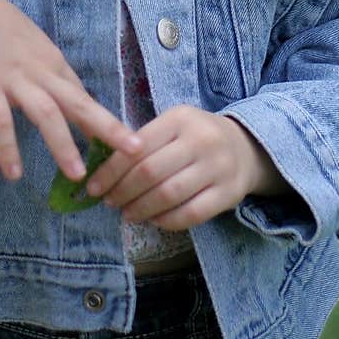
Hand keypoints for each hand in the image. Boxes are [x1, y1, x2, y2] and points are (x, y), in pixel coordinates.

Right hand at [0, 0, 140, 182]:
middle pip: (80, 103)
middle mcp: (41, 71)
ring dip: (63, 145)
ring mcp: (14, 79)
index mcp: (53, 63)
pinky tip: (14, 173)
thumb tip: (64, 94)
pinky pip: (0, 121)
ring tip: (76, 175)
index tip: (126, 146)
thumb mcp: (31, 45)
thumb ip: (47, 70)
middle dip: (108, 129)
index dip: (106, 122)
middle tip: (133, 153)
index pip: (84, 97)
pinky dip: (8, 147)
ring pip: (47, 114)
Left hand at [83, 105, 285, 229]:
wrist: (245, 147)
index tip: (94, 187)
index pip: (137, 147)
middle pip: (150, 172)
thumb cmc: (195, 138)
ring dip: (141, 209)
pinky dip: (166, 221)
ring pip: (168, 195)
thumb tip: (100, 170)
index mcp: (180, 118)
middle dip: (122, 191)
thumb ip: (142, 142)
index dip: (111, 171)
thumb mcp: (172, 126)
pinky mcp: (228, 194)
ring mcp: (218, 168)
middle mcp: (201, 140)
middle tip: (109, 202)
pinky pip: (190, 214)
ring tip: (127, 213)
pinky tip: (153, 220)